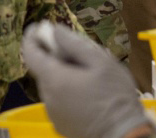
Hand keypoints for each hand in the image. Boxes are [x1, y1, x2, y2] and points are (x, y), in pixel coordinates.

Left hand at [22, 23, 146, 137]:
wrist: (124, 134)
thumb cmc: (114, 95)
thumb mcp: (101, 62)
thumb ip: (74, 44)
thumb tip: (55, 31)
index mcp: (54, 79)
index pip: (31, 54)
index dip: (32, 38)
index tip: (38, 27)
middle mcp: (48, 98)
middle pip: (43, 70)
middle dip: (55, 56)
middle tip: (79, 51)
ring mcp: (53, 114)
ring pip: (52, 85)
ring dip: (63, 74)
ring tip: (89, 73)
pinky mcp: (61, 125)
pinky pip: (59, 101)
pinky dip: (67, 90)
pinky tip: (88, 91)